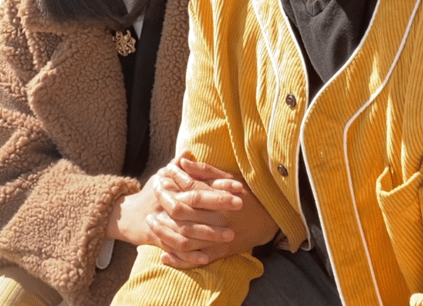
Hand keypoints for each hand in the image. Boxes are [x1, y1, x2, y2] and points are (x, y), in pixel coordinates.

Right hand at [105, 160, 243, 263]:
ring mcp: (163, 221)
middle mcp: (168, 200)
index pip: (199, 181)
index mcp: (172, 184)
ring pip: (188, 228)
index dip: (219, 183)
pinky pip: (175, 248)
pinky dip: (190, 256)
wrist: (127, 215)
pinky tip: (207, 258)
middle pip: (195, 201)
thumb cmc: (151, 193)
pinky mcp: (157, 239)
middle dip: (219, 203)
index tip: (239, 185)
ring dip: (210, 233)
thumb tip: (188, 152)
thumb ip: (177, 165)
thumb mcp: (162, 176)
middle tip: (241, 204)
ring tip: (230, 236)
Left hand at [151, 156, 278, 268]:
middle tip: (152, 193)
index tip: (161, 173)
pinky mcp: (221, 252)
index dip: (174, 180)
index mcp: (220, 197)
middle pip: (183, 211)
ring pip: (185, 236)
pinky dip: (179, 259)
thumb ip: (206, 171)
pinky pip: (197, 258)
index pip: (191, 187)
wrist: (272, 220)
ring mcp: (219, 236)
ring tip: (150, 222)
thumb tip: (183, 161)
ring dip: (165, 230)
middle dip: (164, 201)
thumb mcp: (230, 177)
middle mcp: (218, 216)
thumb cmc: (249, 195)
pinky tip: (164, 255)